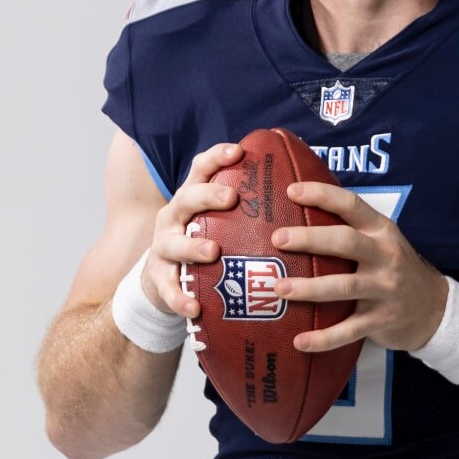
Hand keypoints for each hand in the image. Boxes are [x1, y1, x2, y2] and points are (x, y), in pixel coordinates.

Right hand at [141, 142, 241, 319]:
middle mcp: (174, 217)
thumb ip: (246, 207)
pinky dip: (179, 298)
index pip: (201, 169)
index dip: (217, 157)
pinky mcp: (159, 278)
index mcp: (191, 198)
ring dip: (192, 246)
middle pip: (186, 198)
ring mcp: (163, 247)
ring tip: (213, 251)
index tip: (238, 151)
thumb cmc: (202, 239)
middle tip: (231, 197)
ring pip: (173, 243)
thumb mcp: (217, 219)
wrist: (163, 277)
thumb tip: (299, 191)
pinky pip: (168, 288)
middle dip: (208, 195)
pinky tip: (194, 308)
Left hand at [268, 182, 449, 352]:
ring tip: (279, 288)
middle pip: (346, 242)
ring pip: (344, 287)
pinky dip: (323, 338)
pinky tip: (298, 341)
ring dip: (310, 288)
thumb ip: (351, 229)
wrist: (434, 308)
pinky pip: (348, 330)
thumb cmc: (394, 268)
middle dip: (310, 239)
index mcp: (382, 231)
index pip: (351, 205)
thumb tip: (298, 215)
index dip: (322, 196)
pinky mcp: (381, 320)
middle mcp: (385, 257)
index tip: (292, 192)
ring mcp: (384, 290)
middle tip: (279, 239)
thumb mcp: (383, 241)